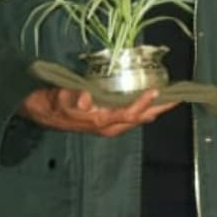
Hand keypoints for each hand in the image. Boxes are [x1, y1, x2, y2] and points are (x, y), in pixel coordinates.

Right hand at [18, 86, 177, 137]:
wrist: (38, 112)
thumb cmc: (49, 104)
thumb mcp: (57, 99)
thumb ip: (70, 98)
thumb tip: (85, 99)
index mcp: (99, 121)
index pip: (128, 114)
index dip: (143, 103)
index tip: (156, 91)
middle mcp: (107, 126)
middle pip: (139, 119)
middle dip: (159, 109)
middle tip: (178, 97)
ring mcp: (107, 124)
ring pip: (137, 118)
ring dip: (153, 109)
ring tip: (169, 99)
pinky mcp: (105, 119)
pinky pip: (130, 115)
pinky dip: (143, 108)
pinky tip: (149, 100)